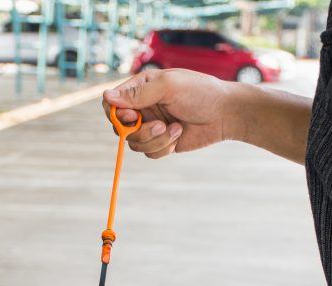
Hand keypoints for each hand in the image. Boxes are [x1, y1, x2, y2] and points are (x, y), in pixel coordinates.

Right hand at [103, 69, 245, 158]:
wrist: (225, 114)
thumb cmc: (200, 92)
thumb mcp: (168, 86)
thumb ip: (138, 93)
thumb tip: (106, 97)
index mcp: (141, 89)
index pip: (112, 104)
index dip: (117, 114)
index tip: (133, 116)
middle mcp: (143, 108)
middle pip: (120, 128)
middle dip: (139, 131)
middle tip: (159, 125)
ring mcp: (152, 126)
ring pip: (134, 144)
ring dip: (155, 140)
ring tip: (175, 129)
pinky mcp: (162, 143)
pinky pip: (149, 153)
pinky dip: (163, 147)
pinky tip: (179, 135)